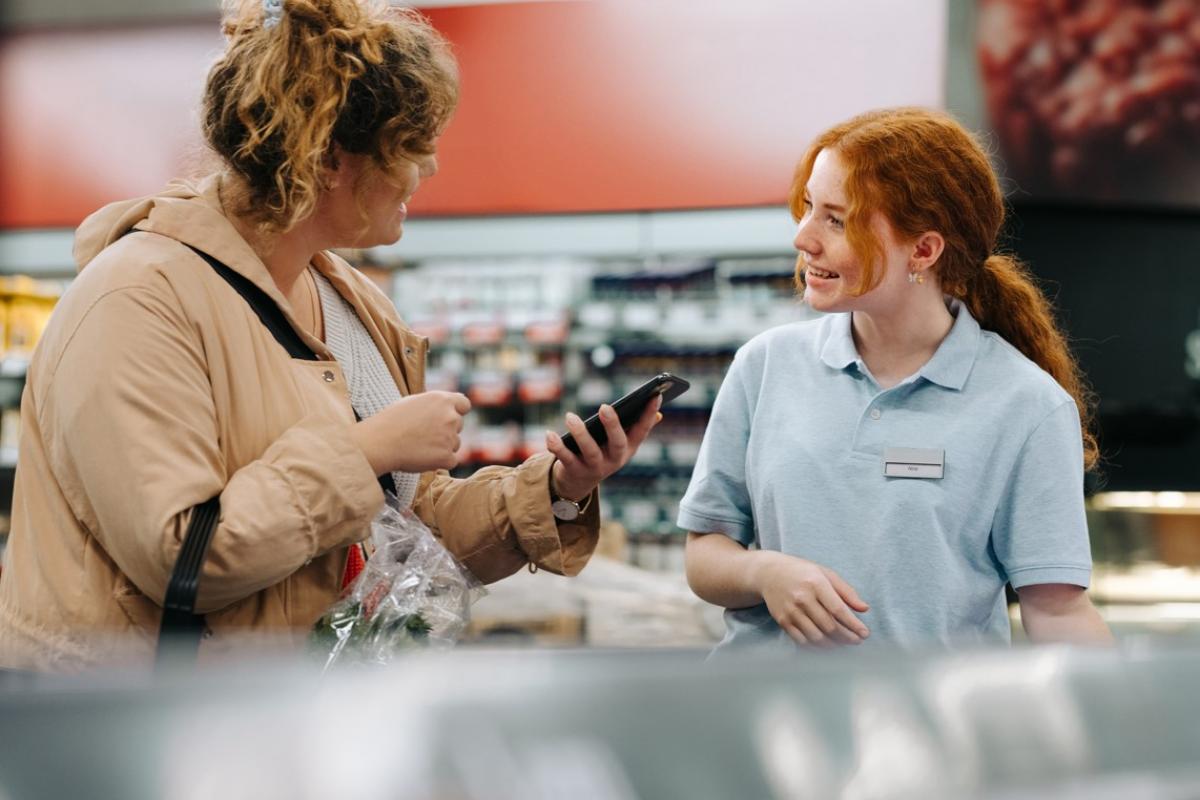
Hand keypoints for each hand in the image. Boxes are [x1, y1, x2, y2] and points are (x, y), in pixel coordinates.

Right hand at [349, 391, 470, 474]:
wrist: (381, 442)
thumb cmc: (391, 421)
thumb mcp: (413, 402)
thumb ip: (433, 405)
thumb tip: (444, 409)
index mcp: (442, 400)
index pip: (464, 404)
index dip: (457, 411)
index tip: (449, 417)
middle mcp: (450, 416)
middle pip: (458, 425)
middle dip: (446, 430)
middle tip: (424, 436)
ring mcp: (450, 437)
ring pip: (455, 444)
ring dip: (443, 447)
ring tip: (419, 446)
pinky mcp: (446, 456)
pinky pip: (451, 461)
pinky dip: (440, 462)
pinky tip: (423, 458)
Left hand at [545, 395, 662, 500]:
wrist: (578, 484)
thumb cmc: (600, 454)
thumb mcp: (619, 445)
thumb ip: (636, 429)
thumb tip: (659, 414)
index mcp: (627, 449)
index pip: (641, 431)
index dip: (649, 415)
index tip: (655, 396)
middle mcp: (614, 460)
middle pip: (617, 443)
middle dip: (612, 425)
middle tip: (604, 406)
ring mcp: (595, 467)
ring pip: (589, 451)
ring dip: (580, 433)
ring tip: (570, 416)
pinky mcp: (574, 471)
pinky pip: (565, 458)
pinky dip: (556, 446)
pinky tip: (549, 434)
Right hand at [756, 552, 869, 646]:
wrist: (769, 573)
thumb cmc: (802, 573)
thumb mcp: (826, 574)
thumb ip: (846, 591)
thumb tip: (864, 609)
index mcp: (816, 583)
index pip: (838, 609)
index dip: (854, 625)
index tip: (865, 634)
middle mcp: (802, 598)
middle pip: (829, 626)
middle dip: (847, 637)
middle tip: (857, 641)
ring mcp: (791, 611)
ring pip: (816, 637)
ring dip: (833, 645)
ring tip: (843, 644)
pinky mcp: (782, 621)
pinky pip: (802, 640)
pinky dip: (816, 646)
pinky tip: (826, 644)